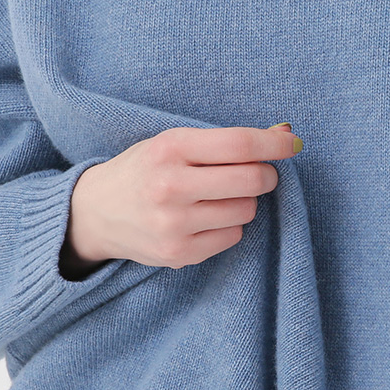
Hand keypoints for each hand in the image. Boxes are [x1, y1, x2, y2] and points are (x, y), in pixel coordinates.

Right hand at [59, 123, 302, 278]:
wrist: (96, 212)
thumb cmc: (145, 169)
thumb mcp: (174, 143)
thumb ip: (224, 142)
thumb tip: (285, 136)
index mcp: (169, 148)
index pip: (239, 145)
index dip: (274, 145)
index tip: (293, 144)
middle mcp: (169, 186)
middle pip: (251, 181)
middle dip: (265, 176)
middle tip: (257, 174)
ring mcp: (173, 224)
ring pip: (246, 211)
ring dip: (244, 202)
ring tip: (217, 197)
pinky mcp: (178, 254)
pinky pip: (233, 237)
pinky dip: (229, 227)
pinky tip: (205, 219)